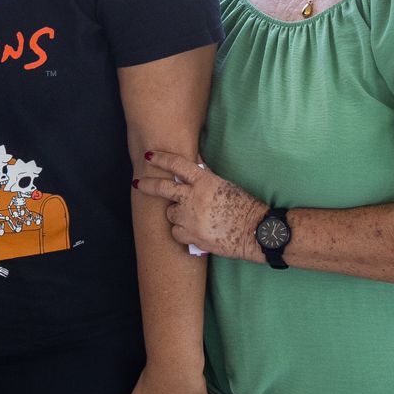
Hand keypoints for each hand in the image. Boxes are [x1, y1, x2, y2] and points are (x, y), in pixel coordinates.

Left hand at [137, 151, 263, 260]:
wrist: (255, 232)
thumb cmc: (244, 206)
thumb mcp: (224, 185)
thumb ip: (205, 177)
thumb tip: (193, 165)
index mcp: (204, 182)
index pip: (177, 165)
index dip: (160, 158)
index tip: (149, 156)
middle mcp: (193, 199)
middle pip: (163, 189)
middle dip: (147, 185)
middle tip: (138, 183)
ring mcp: (190, 219)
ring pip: (170, 213)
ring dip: (177, 214)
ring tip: (194, 217)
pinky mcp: (191, 237)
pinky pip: (176, 232)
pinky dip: (182, 231)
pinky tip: (196, 230)